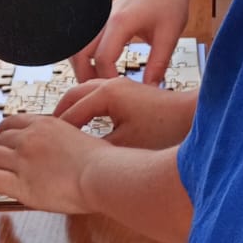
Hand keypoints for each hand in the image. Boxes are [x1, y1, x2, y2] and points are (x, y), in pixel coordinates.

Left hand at [0, 114, 97, 214]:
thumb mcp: (80, 137)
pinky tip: (1, 190)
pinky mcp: (22, 183)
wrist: (104, 174)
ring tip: (4, 178)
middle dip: (1, 152)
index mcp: (45, 124)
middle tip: (7, 165)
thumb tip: (62, 149)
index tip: (10, 147)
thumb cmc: (103, 161)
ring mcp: (23, 159)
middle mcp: (30, 138)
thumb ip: (64, 138)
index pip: (10, 123)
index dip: (6, 136)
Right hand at [56, 78, 197, 148]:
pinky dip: (87, 107)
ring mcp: (121, 84)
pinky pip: (97, 95)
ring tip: (63, 131)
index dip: (58, 133)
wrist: (195, 116)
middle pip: (73, 95)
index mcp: (107, 94)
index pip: (72, 113)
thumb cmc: (166, 131)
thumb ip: (97, 149)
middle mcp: (111, 84)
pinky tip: (87, 125)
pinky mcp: (130, 90)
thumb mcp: (127, 146)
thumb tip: (75, 158)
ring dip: (73, 109)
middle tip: (47, 137)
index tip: (46, 150)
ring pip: (85, 93)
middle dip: (60, 115)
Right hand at [71, 0, 189, 84]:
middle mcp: (105, 18)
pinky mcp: (102, 18)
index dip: (107, 79)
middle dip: (85, 76)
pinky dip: (87, 57)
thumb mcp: (169, 36)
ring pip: (78, 46)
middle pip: (80, 53)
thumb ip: (158, 65)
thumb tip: (150, 91)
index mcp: (120, 22)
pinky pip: (85, 40)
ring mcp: (101, 17)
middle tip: (97, 94)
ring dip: (82, 66)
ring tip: (96, 83)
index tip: (120, 92)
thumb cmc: (170, 3)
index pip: (102, 58)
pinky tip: (99, 68)